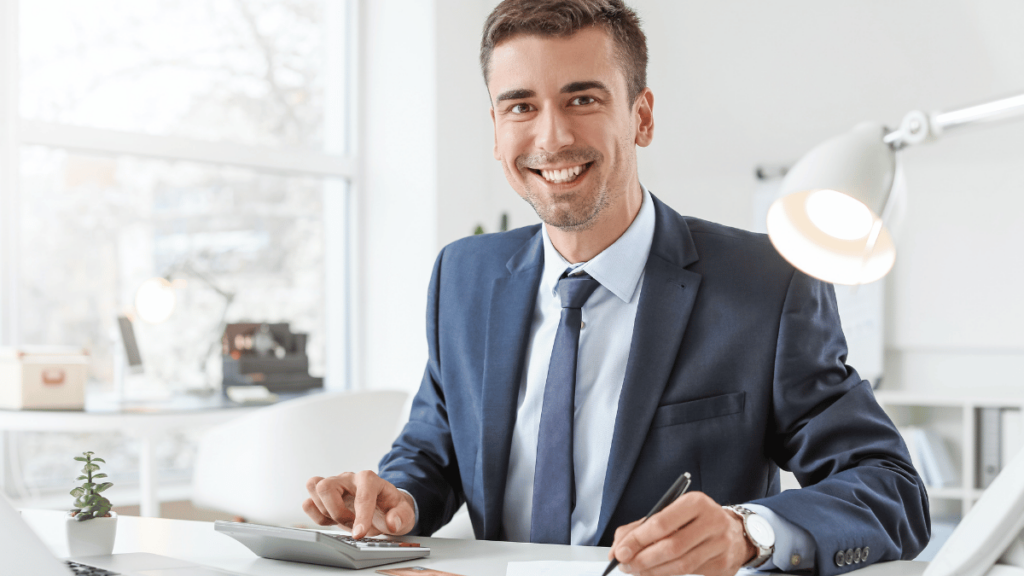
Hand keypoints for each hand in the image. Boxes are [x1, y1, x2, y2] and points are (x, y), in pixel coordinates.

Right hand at [302, 470, 415, 538]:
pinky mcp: (324, 496)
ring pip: (314, 487)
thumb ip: (401, 517)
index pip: (362, 494)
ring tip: (343, 520)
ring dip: (325, 511)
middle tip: (350, 523)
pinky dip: (317, 516)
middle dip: (336, 511)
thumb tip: (392, 522)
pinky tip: (332, 521)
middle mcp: (349, 478)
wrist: (383, 507)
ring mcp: (335, 485)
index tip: (360, 533)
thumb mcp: (404, 513)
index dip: (361, 516)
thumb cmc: (391, 507)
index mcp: (370, 479)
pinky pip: (309, 503)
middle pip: (326, 486)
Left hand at [608, 491, 756, 575]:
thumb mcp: (672, 513)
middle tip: (625, 565)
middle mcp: (712, 521)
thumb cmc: (695, 520)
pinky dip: (667, 574)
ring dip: (653, 571)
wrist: (734, 531)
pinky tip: (656, 572)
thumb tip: (618, 548)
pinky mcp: (724, 564)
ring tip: (637, 570)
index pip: (661, 523)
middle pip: (671, 547)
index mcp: (696, 502)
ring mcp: (721, 544)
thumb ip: (642, 527)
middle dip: (642, 559)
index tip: (619, 552)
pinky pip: (691, 573)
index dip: (637, 540)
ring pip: (681, 565)